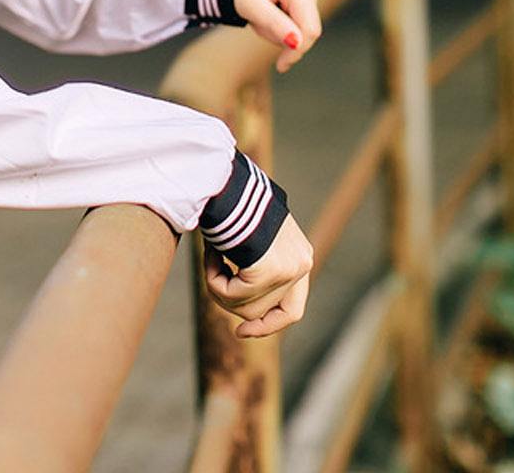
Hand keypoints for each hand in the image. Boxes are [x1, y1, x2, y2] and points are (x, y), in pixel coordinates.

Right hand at [204, 211, 313, 338]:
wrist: (230, 181)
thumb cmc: (235, 201)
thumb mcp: (251, 235)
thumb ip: (254, 263)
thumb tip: (235, 297)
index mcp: (300, 255)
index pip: (294, 308)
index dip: (269, 325)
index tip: (243, 332)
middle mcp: (302, 264)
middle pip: (270, 314)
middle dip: (243, 314)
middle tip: (230, 319)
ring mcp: (288, 270)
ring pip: (245, 308)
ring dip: (221, 288)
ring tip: (213, 257)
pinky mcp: (268, 272)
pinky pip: (231, 296)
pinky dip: (214, 280)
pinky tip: (212, 254)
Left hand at [234, 0, 323, 72]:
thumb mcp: (250, 5)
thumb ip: (274, 23)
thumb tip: (296, 43)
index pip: (308, 27)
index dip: (297, 50)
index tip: (282, 65)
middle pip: (307, 28)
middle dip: (283, 35)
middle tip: (258, 24)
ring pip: (303, 25)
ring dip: (281, 28)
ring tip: (262, 13)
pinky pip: (302, 18)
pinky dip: (285, 21)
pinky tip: (272, 9)